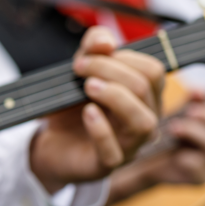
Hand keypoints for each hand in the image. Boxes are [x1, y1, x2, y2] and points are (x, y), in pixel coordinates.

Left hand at [30, 26, 162, 192]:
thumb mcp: (79, 71)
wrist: (51, 142)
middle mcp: (145, 119)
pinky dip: (100, 128)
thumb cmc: (72, 107)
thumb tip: (105, 41)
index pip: (153, 71)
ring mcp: (130, 145)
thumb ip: (92, 48)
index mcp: (145, 96)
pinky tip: (87, 112)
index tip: (87, 56)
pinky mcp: (107, 164)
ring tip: (88, 87)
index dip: (123, 57)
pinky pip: (113, 150)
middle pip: (145, 88)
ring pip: (142, 121)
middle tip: (79, 68)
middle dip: (110, 70)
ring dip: (114, 96)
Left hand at [108, 97, 204, 203]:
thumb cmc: (177, 136)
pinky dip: (187, 156)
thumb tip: (199, 91)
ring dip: (194, 131)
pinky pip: (199, 166)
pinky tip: (176, 153)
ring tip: (174, 127)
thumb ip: (196, 102)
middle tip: (190, 111)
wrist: (154, 164)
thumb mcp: (187, 116)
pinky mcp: (199, 178)